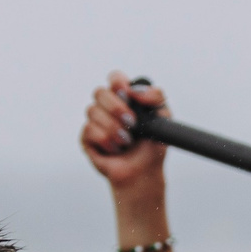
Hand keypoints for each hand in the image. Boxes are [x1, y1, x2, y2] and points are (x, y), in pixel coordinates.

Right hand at [81, 71, 168, 195]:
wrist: (144, 172)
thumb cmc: (152, 145)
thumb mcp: (163, 117)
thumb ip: (156, 96)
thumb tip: (135, 90)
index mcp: (125, 98)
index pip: (114, 78)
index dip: (117, 82)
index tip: (127, 94)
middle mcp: (107, 107)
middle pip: (99, 92)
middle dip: (116, 108)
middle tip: (132, 123)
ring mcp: (95, 122)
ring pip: (93, 111)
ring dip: (114, 128)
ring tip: (127, 142)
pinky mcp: (86, 138)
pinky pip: (89, 130)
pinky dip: (106, 141)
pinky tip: (116, 149)